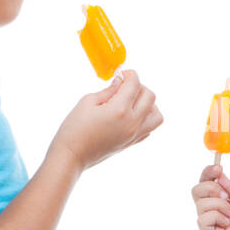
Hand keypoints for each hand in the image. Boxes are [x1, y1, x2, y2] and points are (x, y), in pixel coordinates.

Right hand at [49, 69, 163, 172]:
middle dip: (139, 86)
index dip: (128, 74)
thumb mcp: (88, 102)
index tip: (121, 74)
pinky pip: (150, 127)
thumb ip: (108, 90)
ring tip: (131, 102)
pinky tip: (130, 115)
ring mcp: (134, 134)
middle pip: (150, 96)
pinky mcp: (132, 143)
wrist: (72, 156)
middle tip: (124, 87)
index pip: (135, 84)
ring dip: (148, 104)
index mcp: (120, 110)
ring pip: (156, 114)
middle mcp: (132, 123)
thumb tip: (120, 80)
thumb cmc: (74, 128)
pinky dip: (145, 118)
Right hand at [191, 163, 229, 229]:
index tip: (218, 167)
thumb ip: (227, 185)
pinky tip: (229, 222)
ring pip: (201, 204)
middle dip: (211, 188)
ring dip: (220, 205)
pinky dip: (218, 216)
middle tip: (227, 195)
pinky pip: (203, 219)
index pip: (203, 183)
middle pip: (196, 191)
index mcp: (216, 200)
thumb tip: (217, 172)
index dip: (207, 173)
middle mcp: (210, 210)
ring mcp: (209, 223)